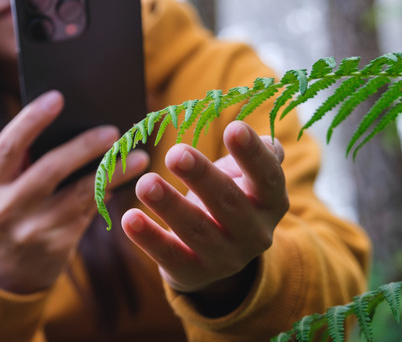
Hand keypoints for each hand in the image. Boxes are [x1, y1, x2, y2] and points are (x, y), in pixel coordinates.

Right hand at [0, 90, 148, 293]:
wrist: (9, 272)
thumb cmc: (14, 211)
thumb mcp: (6, 188)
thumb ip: (27, 161)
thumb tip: (77, 124)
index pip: (8, 146)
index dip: (31, 120)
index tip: (58, 97)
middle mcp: (6, 208)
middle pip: (49, 170)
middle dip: (83, 147)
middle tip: (113, 131)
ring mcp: (32, 230)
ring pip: (79, 195)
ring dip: (113, 173)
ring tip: (138, 157)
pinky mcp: (57, 246)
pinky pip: (89, 213)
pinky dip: (108, 193)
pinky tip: (126, 179)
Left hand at [121, 121, 287, 298]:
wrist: (219, 255)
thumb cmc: (232, 197)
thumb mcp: (249, 178)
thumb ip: (261, 155)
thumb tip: (265, 140)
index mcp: (272, 203)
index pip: (267, 177)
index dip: (252, 154)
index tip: (233, 127)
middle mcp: (255, 234)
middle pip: (229, 203)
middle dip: (202, 177)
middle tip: (175, 154)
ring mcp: (225, 258)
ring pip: (196, 230)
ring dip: (169, 206)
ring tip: (145, 183)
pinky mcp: (193, 273)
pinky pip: (169, 254)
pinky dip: (148, 237)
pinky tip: (129, 218)